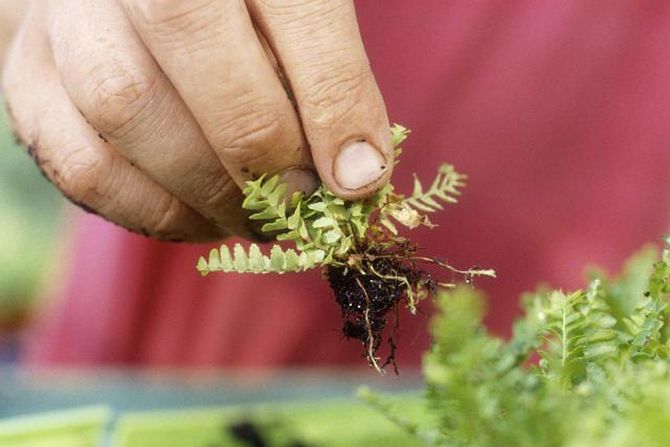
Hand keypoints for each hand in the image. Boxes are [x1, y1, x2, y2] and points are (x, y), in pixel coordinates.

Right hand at [1, 0, 392, 241]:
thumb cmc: (237, 10)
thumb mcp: (294, 14)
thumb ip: (328, 76)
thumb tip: (357, 177)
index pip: (291, 5)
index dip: (331, 101)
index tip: (358, 179)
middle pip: (193, 41)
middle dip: (259, 153)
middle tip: (301, 205)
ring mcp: (63, 16)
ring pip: (122, 106)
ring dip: (206, 190)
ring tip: (256, 219)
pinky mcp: (27, 75)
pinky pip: (82, 164)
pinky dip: (154, 212)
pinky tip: (201, 217)